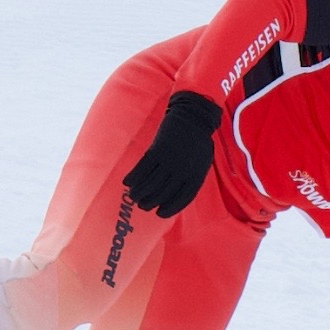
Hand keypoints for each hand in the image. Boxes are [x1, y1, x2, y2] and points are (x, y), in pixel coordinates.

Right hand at [123, 90, 222, 216]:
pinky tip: (127, 182)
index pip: (182, 199)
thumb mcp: (203, 162)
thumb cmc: (198, 140)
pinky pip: (142, 169)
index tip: (159, 213)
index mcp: (196, 175)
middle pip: (162, 194)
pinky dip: (133, 177)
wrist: (193, 116)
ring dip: (138, 192)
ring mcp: (170, 161)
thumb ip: (193, 178)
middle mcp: (183, 171)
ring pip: (150, 184)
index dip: (169, 209)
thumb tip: (179, 195)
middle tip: (142, 205)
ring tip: (133, 196)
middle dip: (150, 202)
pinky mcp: (157, 150)